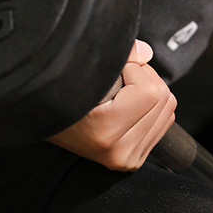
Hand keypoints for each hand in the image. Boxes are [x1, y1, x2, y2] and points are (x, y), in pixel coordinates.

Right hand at [48, 40, 176, 170]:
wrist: (44, 126)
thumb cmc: (57, 99)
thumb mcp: (79, 73)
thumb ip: (116, 57)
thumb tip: (147, 52)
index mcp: (106, 134)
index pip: (149, 91)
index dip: (134, 69)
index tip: (114, 70)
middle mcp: (120, 153)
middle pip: (163, 98)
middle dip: (144, 77)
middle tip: (120, 77)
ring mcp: (129, 159)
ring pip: (167, 108)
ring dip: (149, 90)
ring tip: (123, 91)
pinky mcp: (135, 160)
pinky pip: (164, 121)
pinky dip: (152, 106)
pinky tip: (130, 105)